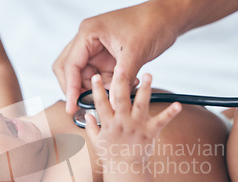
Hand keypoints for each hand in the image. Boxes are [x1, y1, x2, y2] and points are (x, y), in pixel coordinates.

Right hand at [53, 1, 182, 113]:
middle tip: (82, 106)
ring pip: (85, 76)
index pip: (71, 65)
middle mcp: (88, 40)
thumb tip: (112, 103)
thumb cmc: (151, 24)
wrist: (168, 18)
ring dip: (98, 89)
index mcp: (88, 33)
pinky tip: (127, 85)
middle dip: (76, 89)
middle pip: (70, 70)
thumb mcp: (135, 53)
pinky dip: (109, 85)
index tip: (71, 107)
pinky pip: (101, 77)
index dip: (70, 88)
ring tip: (117, 93)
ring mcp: (97, 49)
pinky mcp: (107, 57)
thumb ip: (121, 79)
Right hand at [85, 70, 181, 164]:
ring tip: (148, 74)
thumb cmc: (111, 156)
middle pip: (120, 99)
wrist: (125, 171)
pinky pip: (161, 121)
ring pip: (140, 105)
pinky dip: (170, 113)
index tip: (96, 76)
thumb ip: (90, 127)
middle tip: (120, 66)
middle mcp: (122, 123)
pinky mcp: (150, 132)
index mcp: (108, 123)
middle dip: (120, 82)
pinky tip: (178, 105)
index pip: (101, 103)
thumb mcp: (96, 141)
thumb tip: (86, 115)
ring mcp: (137, 127)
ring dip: (145, 89)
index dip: (97, 89)